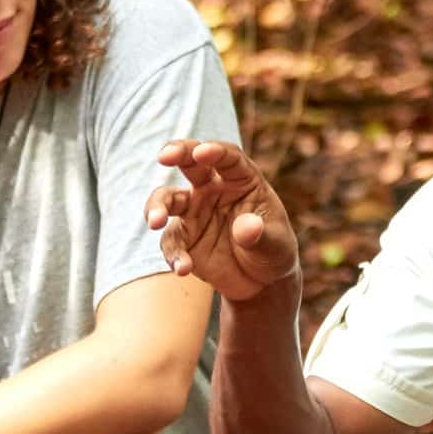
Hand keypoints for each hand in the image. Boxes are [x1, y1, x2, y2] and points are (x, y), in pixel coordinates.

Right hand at [146, 139, 300, 302]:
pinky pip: (171, 241)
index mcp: (242, 180)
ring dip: (158, 206)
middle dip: (176, 153)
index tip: (202, 152)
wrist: (260, 282)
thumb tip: (245, 228)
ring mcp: (194, 212)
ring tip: (156, 222)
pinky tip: (183, 269)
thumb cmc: (273, 251)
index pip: (228, 158)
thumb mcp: (276, 245)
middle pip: (191, 163)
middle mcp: (213, 189)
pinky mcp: (183, 238)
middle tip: (163, 156)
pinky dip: (174, 254)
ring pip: (168, 199)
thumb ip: (260, 236)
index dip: (215, 152)